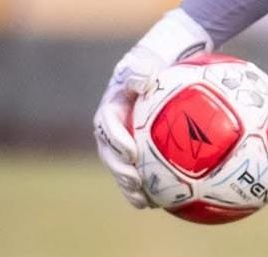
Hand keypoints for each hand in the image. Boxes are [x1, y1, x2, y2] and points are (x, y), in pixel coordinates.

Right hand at [93, 46, 165, 207]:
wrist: (153, 75)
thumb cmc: (150, 68)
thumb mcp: (143, 64)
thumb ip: (139, 71)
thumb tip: (142, 80)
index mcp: (111, 109)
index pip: (108, 126)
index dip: (117, 140)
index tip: (131, 152)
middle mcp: (111, 129)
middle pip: (110, 154)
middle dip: (120, 170)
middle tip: (135, 181)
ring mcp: (121, 143)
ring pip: (121, 169)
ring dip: (129, 187)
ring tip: (144, 202)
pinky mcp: (134, 154)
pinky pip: (136, 173)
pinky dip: (145, 189)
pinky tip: (159, 204)